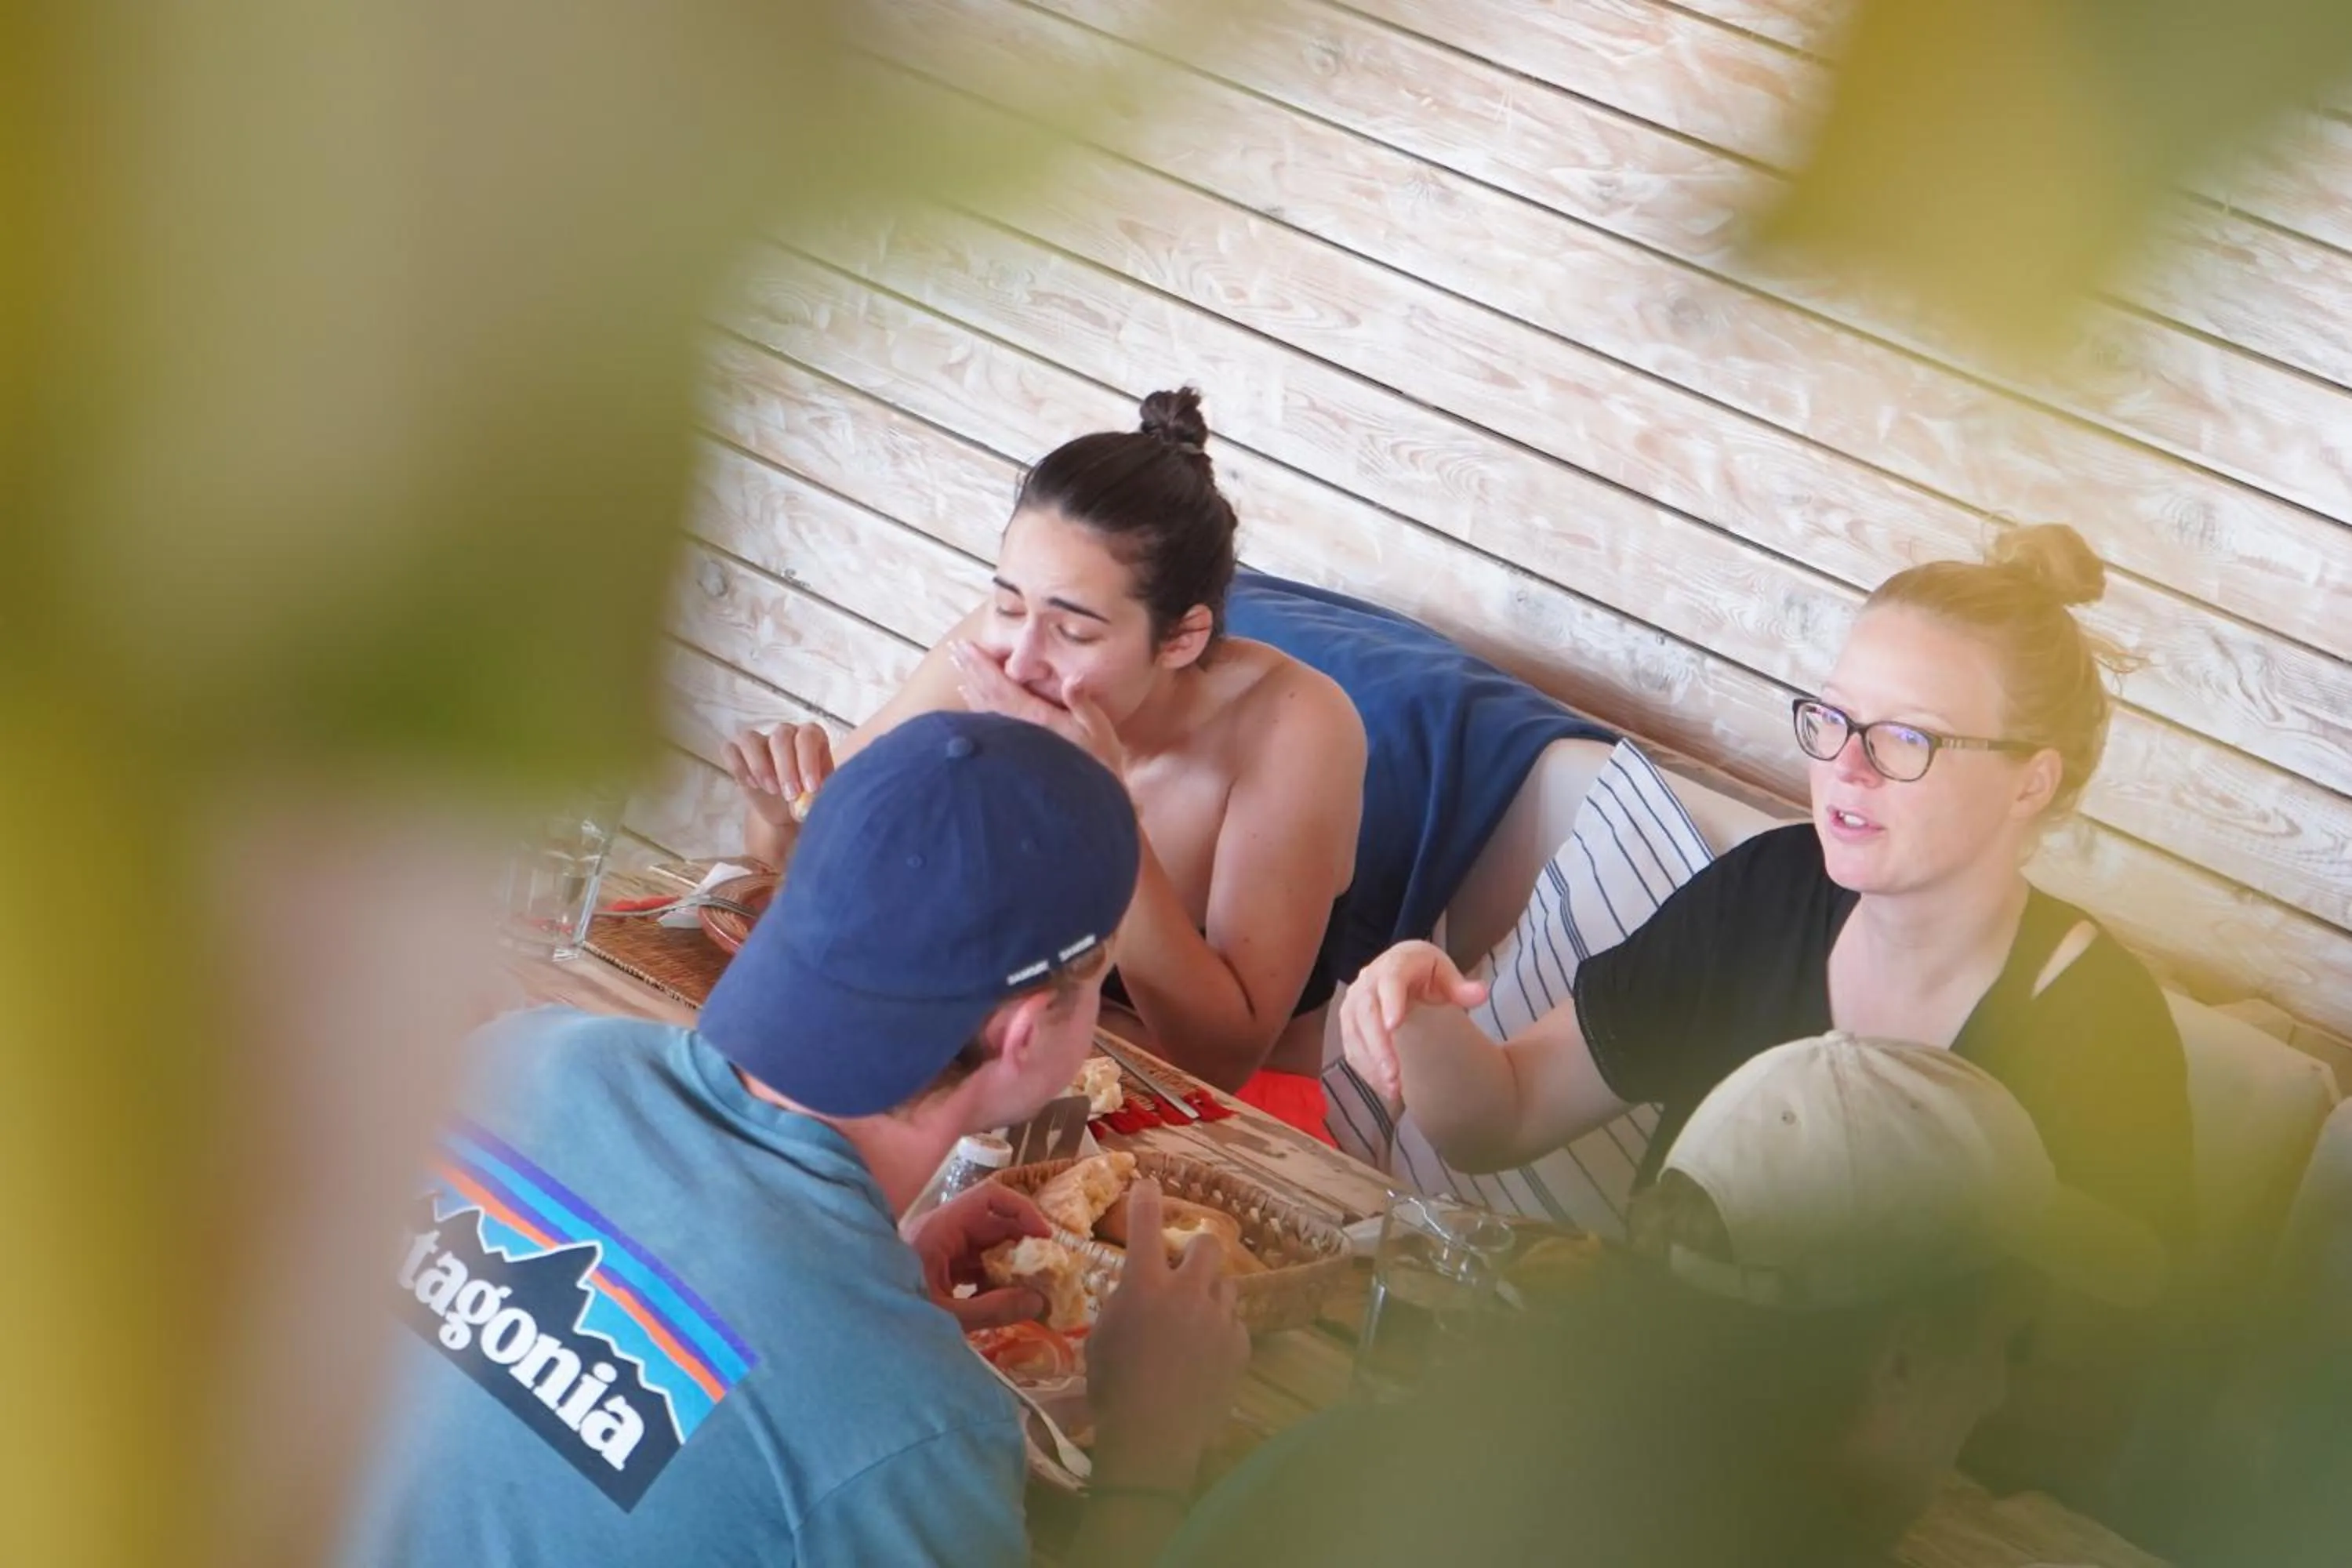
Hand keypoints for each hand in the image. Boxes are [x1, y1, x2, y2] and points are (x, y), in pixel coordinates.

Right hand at [723, 721, 832, 826]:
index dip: (808, 761)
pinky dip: (739, 767)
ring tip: (772, 791)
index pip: (807, 736)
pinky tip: (752, 785)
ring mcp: (759, 740)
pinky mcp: (738, 751)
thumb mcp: (819, 796)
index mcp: (811, 736)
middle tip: (791, 795)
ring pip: (750, 739)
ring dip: (760, 767)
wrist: (786, 808)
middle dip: (786, 768)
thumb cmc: (808, 796)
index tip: (810, 788)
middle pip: (780, 737)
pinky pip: (730, 749)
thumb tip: (810, 800)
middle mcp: (785, 733)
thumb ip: (818, 795)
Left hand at [906, 1184, 1051, 1329]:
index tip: (1045, 1238)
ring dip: (1010, 1263)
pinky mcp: (938, 1266)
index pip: (989, 1197)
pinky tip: (1003, 1301)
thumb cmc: (894, 1315)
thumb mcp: (948, 1316)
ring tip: (1032, 1288)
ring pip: (985, 1244)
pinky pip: (974, 1263)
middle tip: (1047, 1269)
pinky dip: (993, 1277)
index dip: (1022, 1210)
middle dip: (1022, 1243)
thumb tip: (1037, 1301)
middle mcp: (941, 1230)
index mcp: (940, 1229)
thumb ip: (993, 1309)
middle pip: (992, 1222)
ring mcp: (939, 1248)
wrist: (859, 1326)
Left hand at [948, 642, 1125, 776]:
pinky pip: (988, 723)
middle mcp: (1016, 728)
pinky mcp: (1011, 753)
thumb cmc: (1097, 764)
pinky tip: (971, 699)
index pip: (1001, 686)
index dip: (982, 665)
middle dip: (970, 670)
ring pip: (984, 708)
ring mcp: (1010, 742)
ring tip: (958, 669)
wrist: (1084, 803)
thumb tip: (1072, 679)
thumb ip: (1083, 704)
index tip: (965, 646)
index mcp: (1034, 718)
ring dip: (971, 685)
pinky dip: (977, 707)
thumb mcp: (1098, 731)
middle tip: (954, 650)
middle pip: (986, 693)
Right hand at [1085, 1179, 1250, 1489]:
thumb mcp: (1103, 1336)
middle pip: (1206, 1244)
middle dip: (1196, 1249)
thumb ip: (1122, 1303)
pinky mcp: (1239, 1346)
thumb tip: (1135, 1290)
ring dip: (1208, 1293)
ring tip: (1193, 1320)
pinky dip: (1219, 1330)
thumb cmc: (1113, 1387)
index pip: (1145, 1224)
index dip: (1145, 1199)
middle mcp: (1186, 1292)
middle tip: (1183, 1268)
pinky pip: (1232, 1323)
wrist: (1153, 1436)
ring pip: (1225, 1283)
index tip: (1148, 1184)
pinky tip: (1204, 1354)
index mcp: (1144, 1285)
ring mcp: (1218, 1318)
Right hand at [1339, 940, 1488, 1110]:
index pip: (1390, 979)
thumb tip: (1480, 994)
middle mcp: (1368, 980)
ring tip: (1392, 1089)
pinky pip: (1351, 1046)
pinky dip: (1366, 1069)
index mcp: (1396, 963)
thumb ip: (1462, 987)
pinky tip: (1384, 1088)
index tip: (1394, 1026)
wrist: (1404, 972)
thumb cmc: (1427, 974)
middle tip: (1394, 1075)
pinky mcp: (1349, 1023)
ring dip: (1370, 1061)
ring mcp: (1354, 1002)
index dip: (1390, 1001)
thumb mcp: (1446, 974)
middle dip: (1378, 1044)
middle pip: (1366, 1010)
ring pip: (1353, 1031)